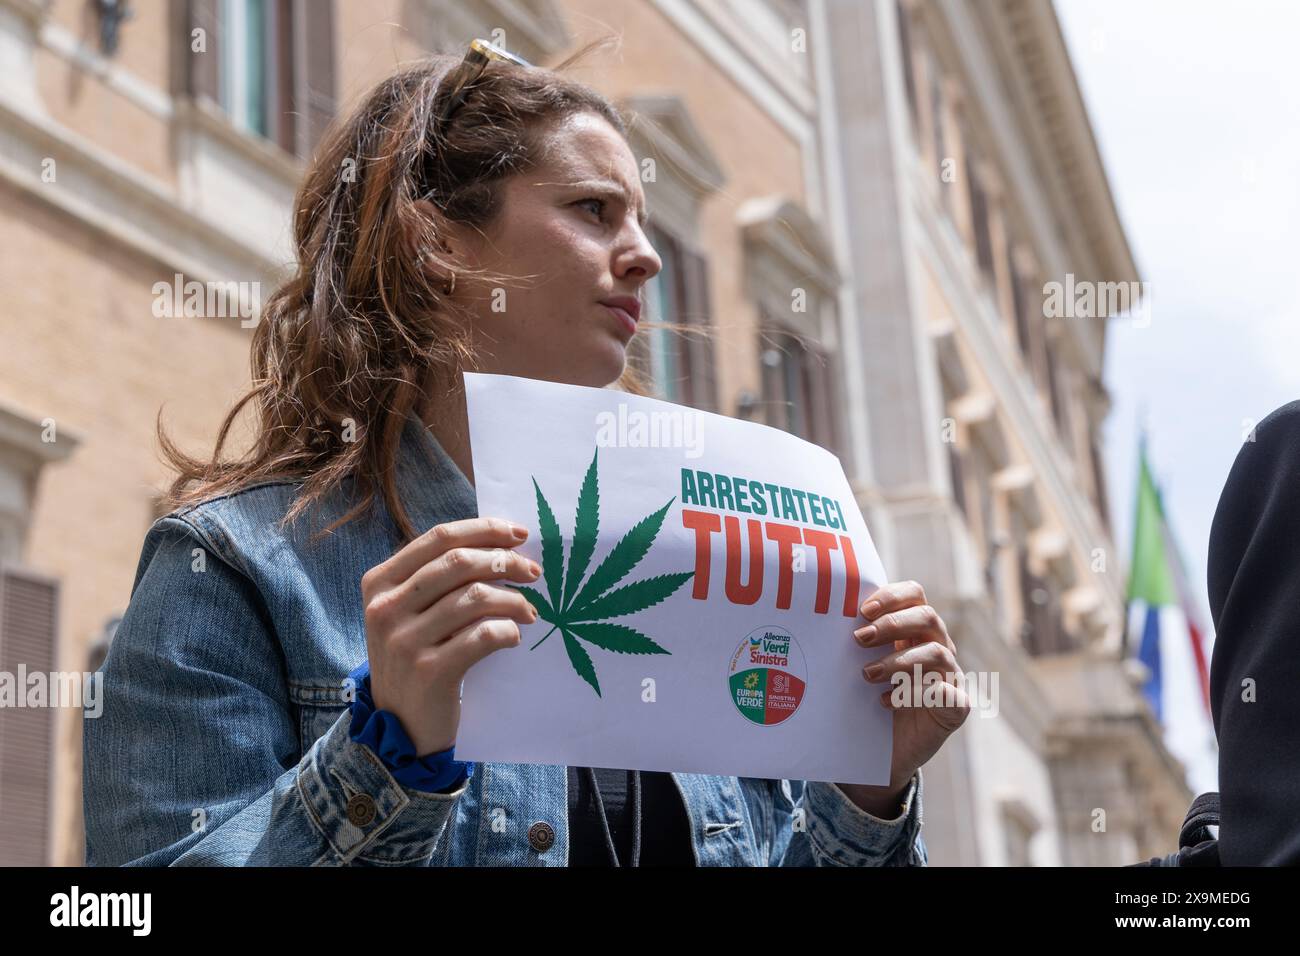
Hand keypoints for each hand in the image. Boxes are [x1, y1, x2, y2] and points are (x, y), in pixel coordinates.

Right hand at [359, 517, 541, 754]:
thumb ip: (438, 578)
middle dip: (506, 561)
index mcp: (379, 582)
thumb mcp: (409, 612)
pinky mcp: (430, 671)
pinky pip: (483, 635)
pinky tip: (514, 636)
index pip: (439, 538)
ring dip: (514, 600)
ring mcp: (404, 640)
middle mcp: (386, 608)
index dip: (484, 530)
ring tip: (529, 611)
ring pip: (475, 597)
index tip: (519, 534)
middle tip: (533, 572)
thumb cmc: (416, 657)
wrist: (400, 726)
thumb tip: (501, 544)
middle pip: (459, 563)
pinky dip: (507, 631)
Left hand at [836, 580, 970, 816]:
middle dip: (892, 624)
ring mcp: (950, 676)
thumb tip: (817, 618)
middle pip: (927, 617)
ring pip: (937, 653)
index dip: (892, 596)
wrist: (881, 753)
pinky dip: (916, 694)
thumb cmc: (866, 701)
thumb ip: (851, 643)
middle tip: (859, 640)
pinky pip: (947, 693)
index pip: (914, 595)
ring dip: (898, 661)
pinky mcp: (956, 707)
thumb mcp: (856, 667)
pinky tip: (887, 702)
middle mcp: (937, 646)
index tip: (863, 610)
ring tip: (867, 675)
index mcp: (914, 629)